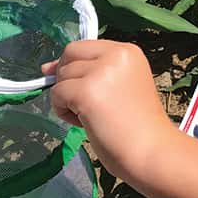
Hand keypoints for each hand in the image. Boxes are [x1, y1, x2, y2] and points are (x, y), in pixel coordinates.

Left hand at [41, 40, 177, 183]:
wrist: (151, 151)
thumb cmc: (138, 126)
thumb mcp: (118, 88)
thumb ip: (88, 73)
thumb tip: (46, 68)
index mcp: (127, 52)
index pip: (85, 47)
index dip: (73, 65)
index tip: (76, 87)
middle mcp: (115, 55)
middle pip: (70, 55)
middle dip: (68, 79)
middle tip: (85, 105)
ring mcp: (101, 71)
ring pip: (61, 76)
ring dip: (67, 98)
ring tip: (91, 117)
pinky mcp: (86, 91)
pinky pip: (56, 94)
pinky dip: (63, 111)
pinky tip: (83, 123)